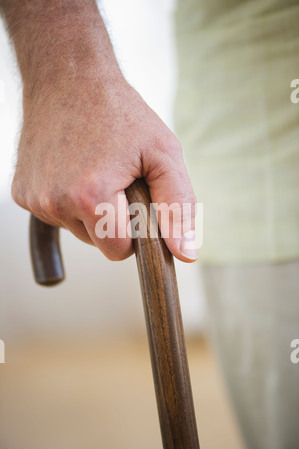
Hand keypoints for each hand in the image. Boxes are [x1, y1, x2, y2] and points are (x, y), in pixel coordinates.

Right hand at [3, 0, 197, 261]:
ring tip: (95, 169)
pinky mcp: (21, 193)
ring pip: (76, 229)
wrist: (68, 77)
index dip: (134, 232)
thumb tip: (187, 255)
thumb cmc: (121, 113)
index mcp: (91, 197)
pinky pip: (55, 215)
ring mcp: (34, 199)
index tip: (137, 203)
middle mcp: (55, 203)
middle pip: (97, 242)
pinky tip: (72, 170)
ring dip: (90, 209)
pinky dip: (68, 201)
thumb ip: (178, 207)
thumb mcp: (163, 153)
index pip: (118, 251)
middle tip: (117, 178)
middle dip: (113, 220)